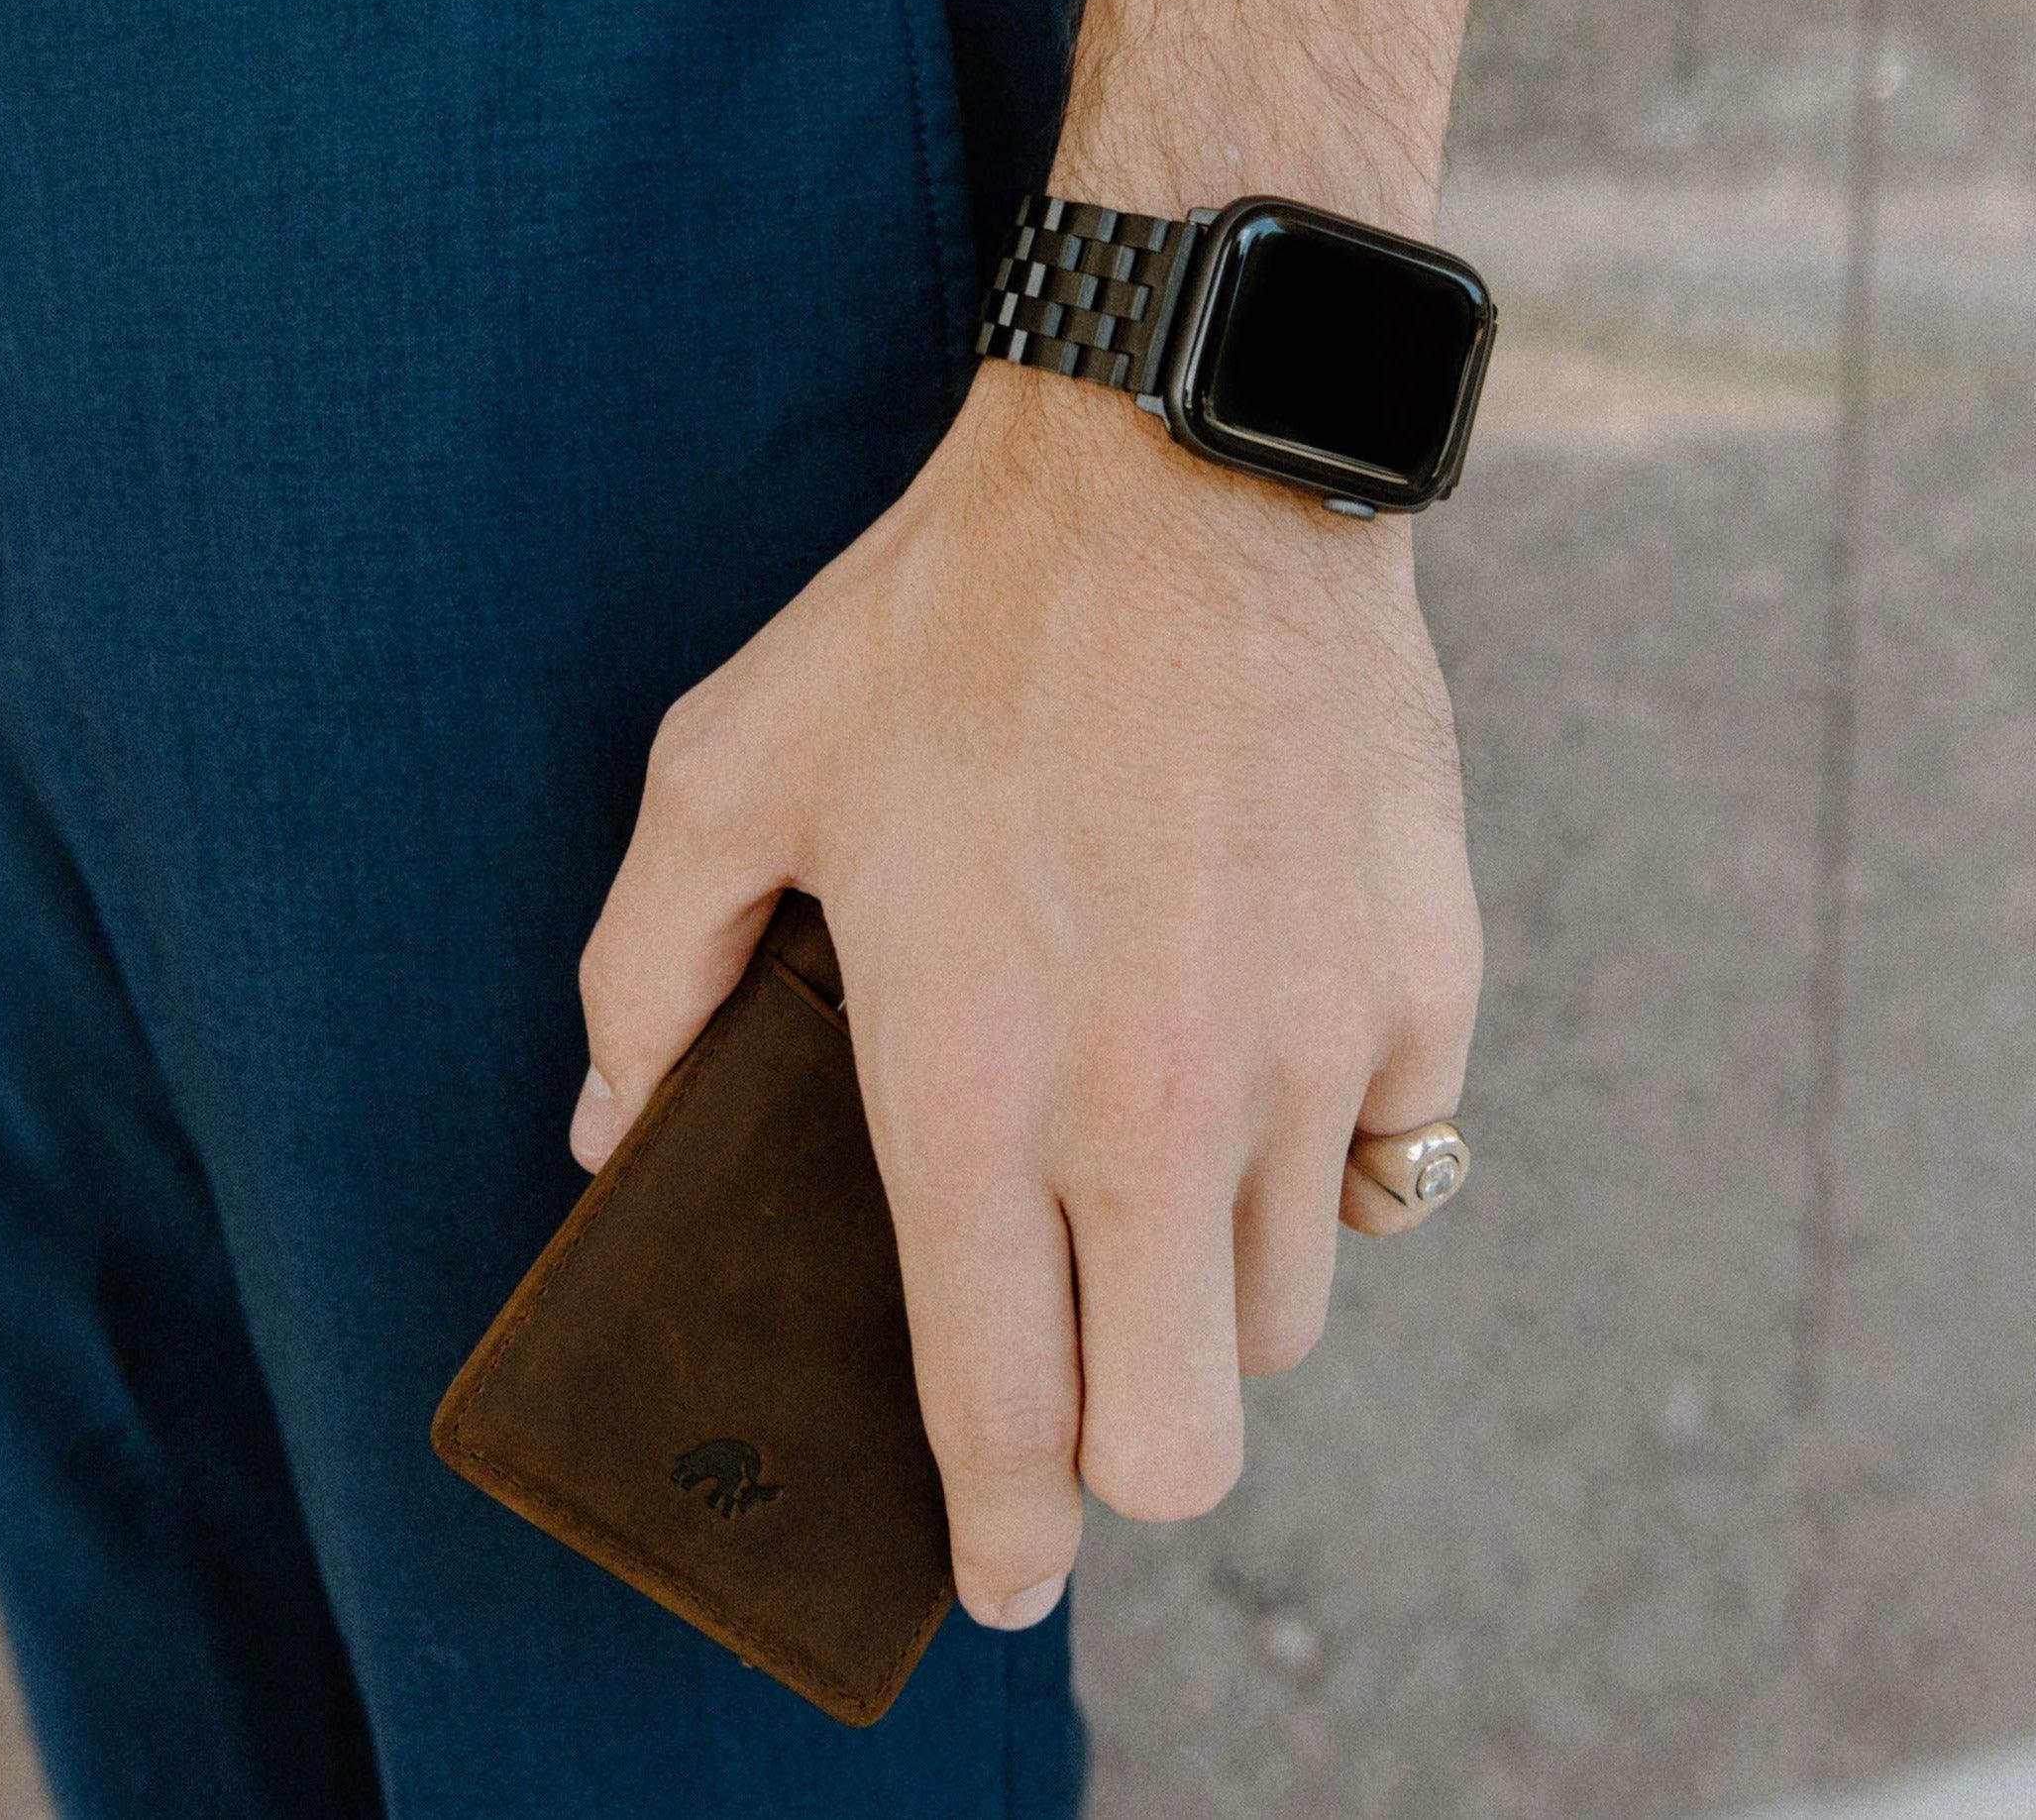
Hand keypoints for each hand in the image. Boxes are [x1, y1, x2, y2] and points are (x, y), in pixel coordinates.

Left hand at [572, 361, 1481, 1630]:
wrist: (1180, 465)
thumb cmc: (943, 619)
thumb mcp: (730, 768)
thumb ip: (643, 975)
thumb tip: (611, 1138)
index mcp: (975, 1086)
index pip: (1008, 1412)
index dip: (1004, 1534)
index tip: (1002, 1570)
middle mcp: (1159, 1106)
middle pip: (1188, 1442)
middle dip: (1123, 1454)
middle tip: (1082, 1365)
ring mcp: (1312, 1051)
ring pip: (1286, 1316)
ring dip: (1210, 1288)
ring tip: (1147, 1164)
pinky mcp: (1424, 980)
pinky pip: (1389, 1163)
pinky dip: (1323, 1159)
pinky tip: (1255, 1052)